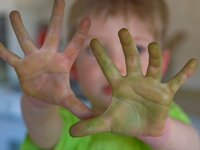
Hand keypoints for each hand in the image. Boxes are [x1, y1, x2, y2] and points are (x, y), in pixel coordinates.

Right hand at [0, 0, 92, 118]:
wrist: (42, 96)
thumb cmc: (57, 94)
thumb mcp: (67, 100)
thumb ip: (78, 107)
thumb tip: (92, 118)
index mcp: (63, 62)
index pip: (74, 46)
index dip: (80, 33)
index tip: (87, 18)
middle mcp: (49, 56)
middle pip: (53, 33)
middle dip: (56, 16)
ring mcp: (34, 59)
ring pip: (26, 40)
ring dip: (20, 28)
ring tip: (14, 13)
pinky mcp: (21, 67)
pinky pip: (10, 57)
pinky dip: (2, 51)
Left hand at [69, 28, 197, 136]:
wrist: (144, 128)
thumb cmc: (125, 122)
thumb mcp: (107, 123)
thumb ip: (90, 125)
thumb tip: (71, 132)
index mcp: (119, 86)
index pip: (108, 68)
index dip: (101, 55)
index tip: (91, 41)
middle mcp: (135, 81)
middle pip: (131, 60)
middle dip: (127, 46)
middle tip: (122, 31)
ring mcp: (151, 86)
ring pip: (154, 67)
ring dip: (155, 56)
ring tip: (153, 45)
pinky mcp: (165, 93)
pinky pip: (176, 81)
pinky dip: (184, 73)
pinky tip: (193, 62)